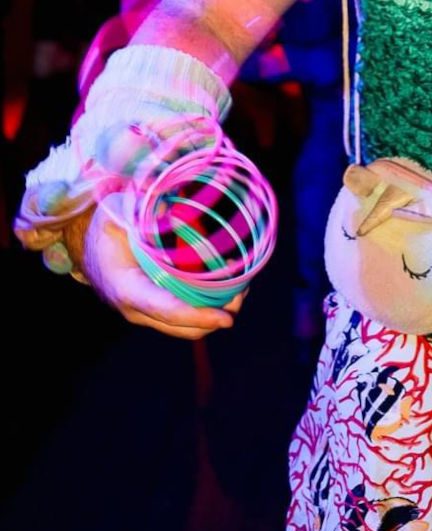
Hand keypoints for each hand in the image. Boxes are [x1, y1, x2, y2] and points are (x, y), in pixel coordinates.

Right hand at [65, 195, 244, 339]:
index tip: (225, 318)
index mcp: (127, 288)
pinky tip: (225, 284)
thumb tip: (172, 203)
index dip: (197, 315)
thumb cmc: (107, 227)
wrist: (90, 246)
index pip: (166, 309)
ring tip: (240, 287)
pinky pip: (185, 317)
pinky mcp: (157, 309)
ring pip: (187, 327)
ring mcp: (147, 313)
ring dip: (215, 313)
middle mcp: (137, 309)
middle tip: (243, 291)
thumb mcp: (118, 212)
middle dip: (215, 316)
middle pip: (183, 327)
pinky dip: (207, 306)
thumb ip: (144, 209)